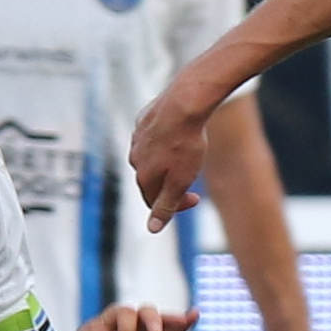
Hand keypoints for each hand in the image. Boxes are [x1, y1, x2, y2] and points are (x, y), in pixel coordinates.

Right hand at [129, 93, 212, 234]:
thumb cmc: (186, 142)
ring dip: (168, 161)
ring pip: (152, 157)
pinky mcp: (143, 119)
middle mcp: (135, 158)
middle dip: (172, 182)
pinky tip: (179, 134)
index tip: (196, 198)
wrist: (185, 101)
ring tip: (188, 152)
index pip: (154, 202)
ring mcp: (137, 137)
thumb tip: (152, 229)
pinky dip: (165, 140)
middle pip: (152, 180)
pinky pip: (153, 136)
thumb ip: (165, 205)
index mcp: (143, 176)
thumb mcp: (180, 180)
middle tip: (193, 174)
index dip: (177, 205)